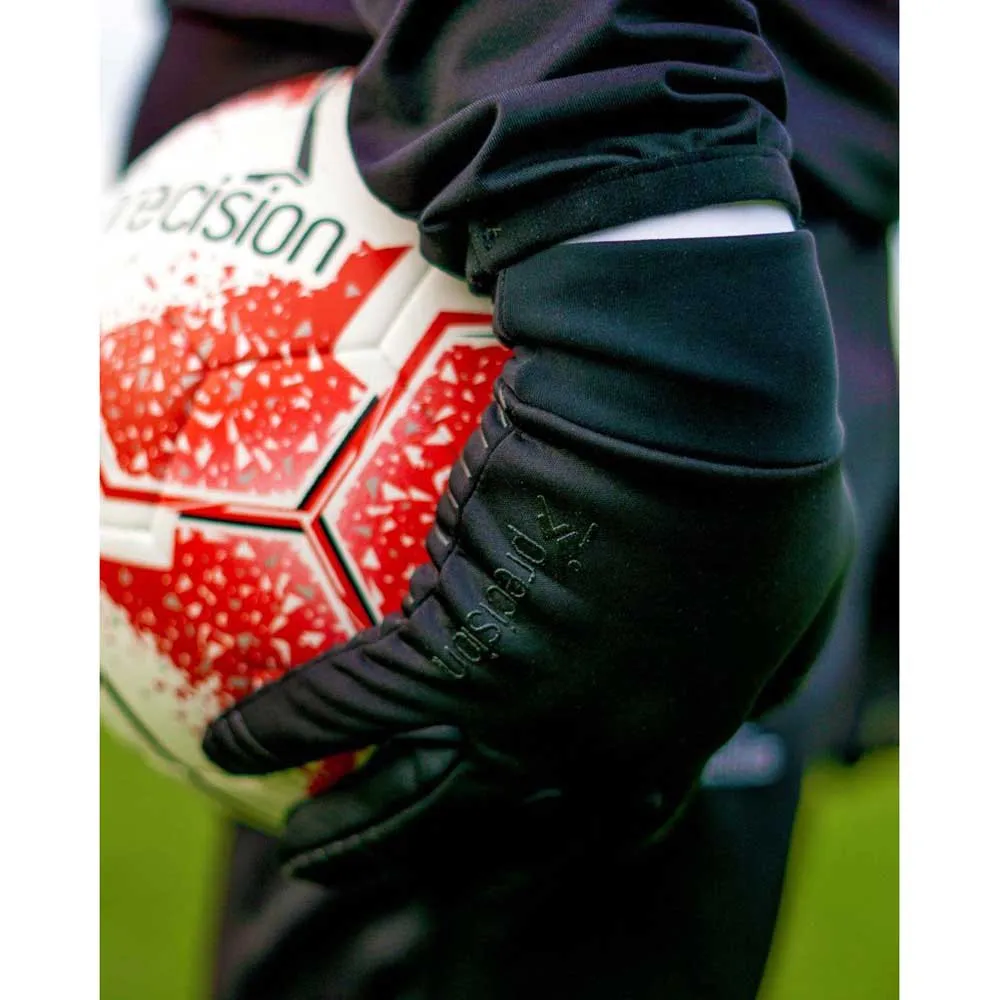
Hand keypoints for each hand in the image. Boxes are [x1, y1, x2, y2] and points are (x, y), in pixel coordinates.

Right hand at [203, 233, 853, 884]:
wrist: (707, 411)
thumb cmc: (763, 469)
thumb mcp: (803, 578)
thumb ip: (779, 639)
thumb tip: (768, 658)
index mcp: (672, 735)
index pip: (613, 826)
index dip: (563, 840)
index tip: (527, 831)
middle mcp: (595, 750)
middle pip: (499, 840)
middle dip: (441, 865)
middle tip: (398, 858)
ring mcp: (525, 713)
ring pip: (414, 803)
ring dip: (349, 832)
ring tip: (297, 838)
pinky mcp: (458, 653)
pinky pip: (349, 704)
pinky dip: (284, 726)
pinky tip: (229, 741)